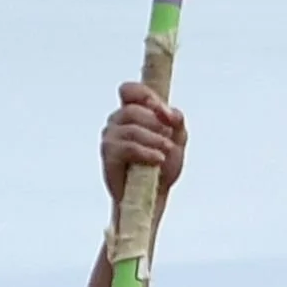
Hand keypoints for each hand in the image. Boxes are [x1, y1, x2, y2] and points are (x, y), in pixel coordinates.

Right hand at [100, 83, 187, 211]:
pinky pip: (128, 147)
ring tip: (166, 152)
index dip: (144, 94)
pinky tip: (158, 160)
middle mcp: (117, 122)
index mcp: (132, 112)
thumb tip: (171, 113)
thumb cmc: (162, 166)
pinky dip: (146, 152)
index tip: (162, 109)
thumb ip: (176, 121)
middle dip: (156, 123)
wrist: (153, 195)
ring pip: (132, 128)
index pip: (129, 90)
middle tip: (169, 138)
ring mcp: (110, 138)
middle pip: (133, 109)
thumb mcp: (177, 139)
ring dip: (154, 139)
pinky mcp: (109, 157)